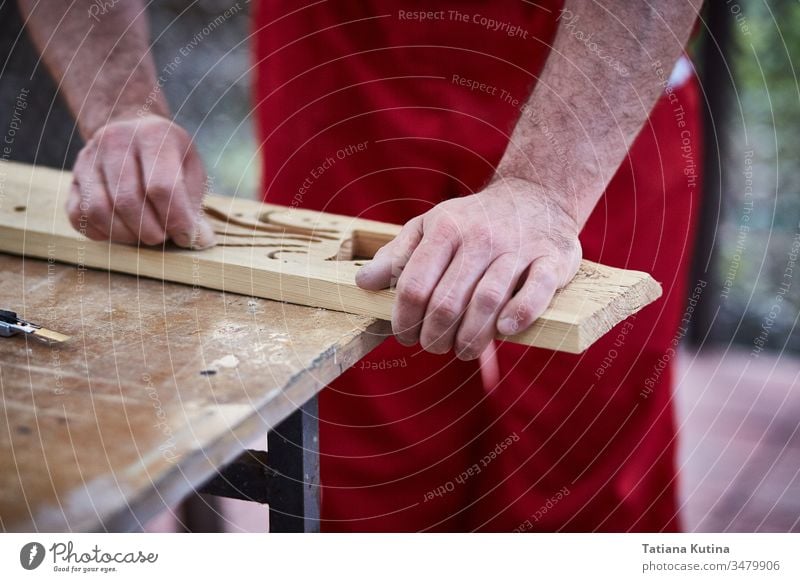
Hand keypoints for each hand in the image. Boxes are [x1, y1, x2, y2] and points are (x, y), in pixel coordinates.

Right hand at [67, 115, 215, 248]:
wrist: (133, 131)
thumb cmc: (170, 157)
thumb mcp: (191, 170)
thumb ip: (195, 206)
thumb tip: (201, 241)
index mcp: (154, 135)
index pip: (162, 187)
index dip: (177, 220)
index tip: (188, 237)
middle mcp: (115, 141)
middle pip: (128, 201)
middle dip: (152, 231)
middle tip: (164, 237)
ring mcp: (88, 159)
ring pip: (99, 210)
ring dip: (126, 235)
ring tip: (145, 235)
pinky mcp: (73, 179)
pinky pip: (78, 215)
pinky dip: (101, 233)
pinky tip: (122, 232)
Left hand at [355, 179, 581, 359]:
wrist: (536, 195)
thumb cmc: (474, 220)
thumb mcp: (429, 226)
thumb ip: (396, 256)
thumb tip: (363, 284)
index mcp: (445, 229)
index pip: (414, 285)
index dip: (404, 319)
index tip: (404, 335)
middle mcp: (481, 238)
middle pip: (448, 303)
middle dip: (434, 337)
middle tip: (433, 347)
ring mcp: (518, 249)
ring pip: (487, 302)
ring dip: (469, 339)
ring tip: (461, 351)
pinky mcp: (553, 260)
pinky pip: (535, 294)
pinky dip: (519, 316)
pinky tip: (504, 330)